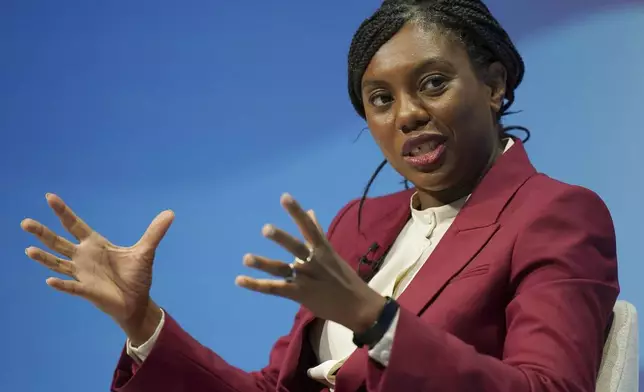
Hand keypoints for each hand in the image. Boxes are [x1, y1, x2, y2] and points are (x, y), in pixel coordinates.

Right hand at [21, 193, 173, 343]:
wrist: (137, 301)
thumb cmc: (137, 276)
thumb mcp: (146, 251)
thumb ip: (155, 232)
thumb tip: (170, 213)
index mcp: (96, 245)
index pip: (75, 225)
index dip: (63, 212)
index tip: (49, 197)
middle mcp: (84, 257)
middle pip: (59, 242)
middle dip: (43, 233)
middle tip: (25, 222)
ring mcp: (83, 274)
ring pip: (59, 263)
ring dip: (44, 258)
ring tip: (28, 250)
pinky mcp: (87, 291)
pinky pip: (71, 287)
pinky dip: (62, 285)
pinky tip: (49, 281)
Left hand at [236, 193, 385, 332]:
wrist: (358, 306)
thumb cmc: (344, 278)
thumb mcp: (332, 253)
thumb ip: (318, 233)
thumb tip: (310, 212)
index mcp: (322, 249)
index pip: (308, 227)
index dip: (297, 212)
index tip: (285, 197)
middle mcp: (313, 262)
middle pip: (295, 248)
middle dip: (281, 239)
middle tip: (265, 229)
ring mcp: (305, 279)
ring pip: (281, 269)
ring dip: (263, 264)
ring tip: (246, 258)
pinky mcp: (299, 294)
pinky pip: (275, 289)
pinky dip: (257, 284)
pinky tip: (239, 280)